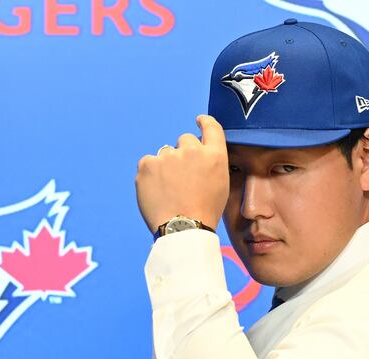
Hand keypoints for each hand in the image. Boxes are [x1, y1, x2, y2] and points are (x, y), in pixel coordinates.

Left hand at [135, 114, 228, 234]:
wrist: (183, 229)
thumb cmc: (205, 211)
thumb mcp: (221, 184)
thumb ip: (211, 163)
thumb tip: (200, 155)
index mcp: (214, 155)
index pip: (211, 127)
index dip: (204, 121)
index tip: (199, 120)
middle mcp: (192, 150)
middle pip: (185, 140)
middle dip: (183, 153)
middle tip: (182, 176)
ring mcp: (168, 156)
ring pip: (165, 153)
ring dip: (166, 165)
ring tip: (169, 190)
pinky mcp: (147, 164)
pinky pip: (148, 163)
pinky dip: (150, 175)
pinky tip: (157, 191)